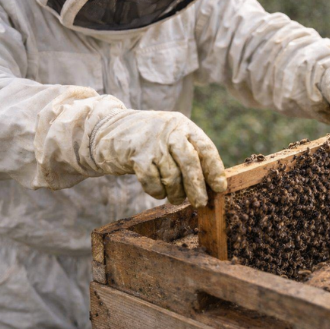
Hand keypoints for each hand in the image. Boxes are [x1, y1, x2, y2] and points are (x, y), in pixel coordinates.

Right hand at [90, 110, 226, 206]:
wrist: (109, 130)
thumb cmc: (148, 140)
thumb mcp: (171, 136)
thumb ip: (189, 152)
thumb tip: (210, 183)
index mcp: (183, 126)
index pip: (206, 148)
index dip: (215, 170)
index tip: (220, 188)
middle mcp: (169, 131)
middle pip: (190, 162)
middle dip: (197, 187)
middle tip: (200, 203)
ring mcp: (152, 143)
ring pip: (171, 176)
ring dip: (175, 193)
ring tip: (175, 198)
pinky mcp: (136, 156)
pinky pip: (152, 182)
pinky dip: (157, 192)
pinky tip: (158, 192)